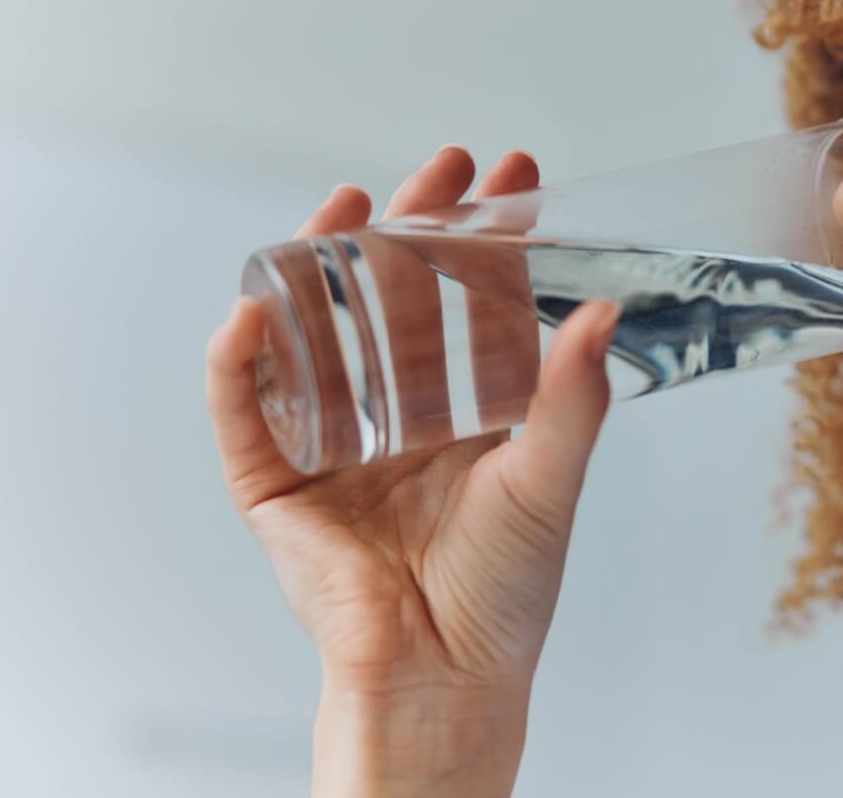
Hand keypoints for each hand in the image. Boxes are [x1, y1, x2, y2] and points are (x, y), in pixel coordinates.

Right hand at [204, 147, 620, 703]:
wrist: (443, 677)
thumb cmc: (503, 591)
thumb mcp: (546, 481)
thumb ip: (572, 400)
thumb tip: (605, 312)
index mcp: (463, 411)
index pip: (472, 300)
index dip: (488, 238)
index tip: (514, 176)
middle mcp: (395, 414)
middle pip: (391, 298)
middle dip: (411, 227)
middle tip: (438, 165)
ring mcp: (330, 440)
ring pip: (315, 331)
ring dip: (321, 264)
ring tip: (346, 204)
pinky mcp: (274, 482)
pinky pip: (242, 411)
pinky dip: (237, 362)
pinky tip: (254, 310)